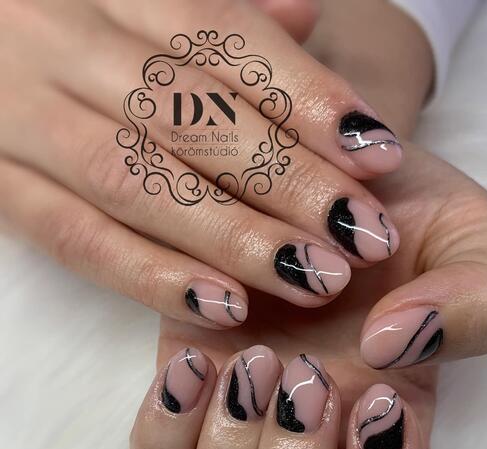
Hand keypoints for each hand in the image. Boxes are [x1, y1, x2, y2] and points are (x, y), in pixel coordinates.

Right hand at [0, 0, 404, 327]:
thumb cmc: (75, 32)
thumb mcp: (137, 0)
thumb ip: (220, 14)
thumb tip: (305, 16)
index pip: (219, 35)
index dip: (304, 96)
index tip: (379, 152)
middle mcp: (61, 44)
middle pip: (189, 115)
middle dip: (287, 180)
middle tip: (363, 234)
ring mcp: (21, 120)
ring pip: (138, 182)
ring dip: (235, 238)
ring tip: (314, 278)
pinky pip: (76, 240)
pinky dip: (152, 276)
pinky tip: (225, 307)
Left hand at [130, 143, 486, 448]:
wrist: (322, 176)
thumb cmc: (406, 223)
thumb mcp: (475, 246)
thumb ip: (473, 304)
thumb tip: (389, 347)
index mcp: (393, 446)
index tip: (380, 397)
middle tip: (308, 378)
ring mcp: (242, 447)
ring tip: (254, 360)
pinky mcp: (182, 411)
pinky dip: (167, 435)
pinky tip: (198, 360)